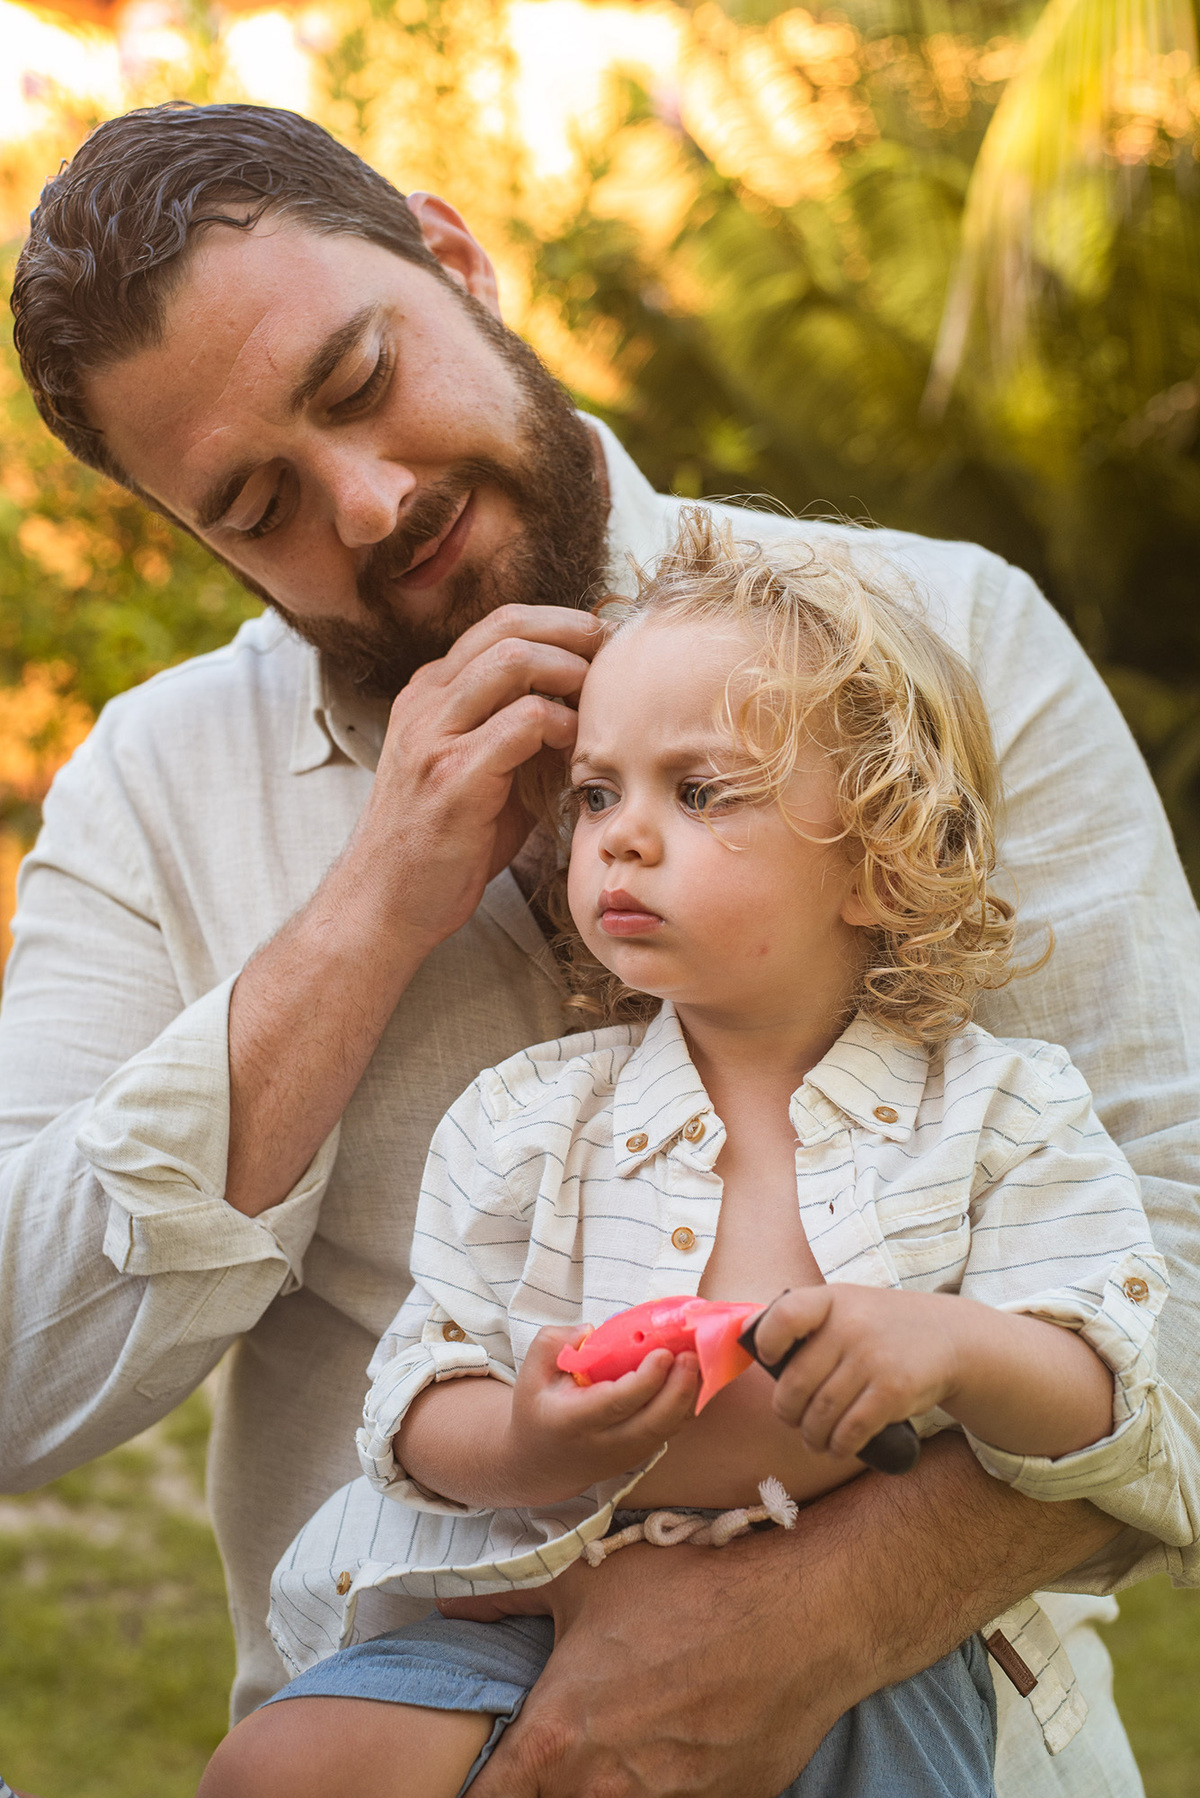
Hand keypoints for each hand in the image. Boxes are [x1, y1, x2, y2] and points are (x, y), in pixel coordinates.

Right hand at [354, 604, 602, 951]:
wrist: (383, 904)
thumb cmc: (440, 844)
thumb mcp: (477, 772)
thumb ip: (519, 735)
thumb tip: (586, 712)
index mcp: (430, 694)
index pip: (500, 625)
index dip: (560, 626)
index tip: (604, 646)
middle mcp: (426, 703)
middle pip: (508, 625)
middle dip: (573, 632)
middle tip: (615, 659)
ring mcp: (434, 736)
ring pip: (513, 659)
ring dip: (569, 671)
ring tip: (595, 701)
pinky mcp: (452, 778)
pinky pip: (521, 723)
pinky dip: (561, 724)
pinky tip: (573, 748)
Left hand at [467, 1531, 840, 1797]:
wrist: (798, 1620)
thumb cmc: (687, 1593)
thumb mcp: (587, 1581)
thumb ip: (508, 1600)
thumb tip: (450, 1605)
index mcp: (552, 1741)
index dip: (479, 1792)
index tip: (491, 1777)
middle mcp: (599, 1792)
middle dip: (546, 1784)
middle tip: (569, 1742)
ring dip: (604, 1784)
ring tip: (630, 1736)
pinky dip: (663, 1786)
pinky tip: (676, 1745)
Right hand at [501, 1326, 700, 1504]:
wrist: (539, 1464)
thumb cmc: (537, 1410)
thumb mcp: (530, 1374)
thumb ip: (553, 1343)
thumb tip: (591, 1330)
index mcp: (573, 1422)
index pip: (616, 1404)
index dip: (645, 1381)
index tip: (663, 1353)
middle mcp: (603, 1444)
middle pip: (652, 1423)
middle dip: (679, 1389)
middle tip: (691, 1355)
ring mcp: (626, 1454)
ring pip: (668, 1429)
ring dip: (690, 1396)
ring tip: (701, 1361)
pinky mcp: (641, 1454)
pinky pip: (671, 1430)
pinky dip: (688, 1405)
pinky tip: (697, 1377)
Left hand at [751, 1285, 963, 1459]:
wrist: (951, 1337)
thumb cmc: (883, 1327)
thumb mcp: (848, 1306)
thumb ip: (809, 1321)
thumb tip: (750, 1343)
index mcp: (832, 1300)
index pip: (785, 1315)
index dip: (768, 1342)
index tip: (770, 1359)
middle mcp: (851, 1326)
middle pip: (796, 1383)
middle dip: (788, 1412)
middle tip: (791, 1420)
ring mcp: (873, 1358)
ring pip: (821, 1413)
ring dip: (812, 1436)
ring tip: (814, 1439)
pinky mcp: (893, 1390)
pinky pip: (851, 1430)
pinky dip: (839, 1446)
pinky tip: (838, 1447)